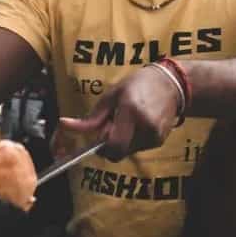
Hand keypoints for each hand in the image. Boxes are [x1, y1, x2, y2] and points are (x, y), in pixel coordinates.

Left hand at [59, 66, 181, 161]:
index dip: (101, 147)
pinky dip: (132, 140)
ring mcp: (154, 135)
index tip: (98, 138)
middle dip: (109, 146)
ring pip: (127, 151)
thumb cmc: (138, 85)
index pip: (112, 145)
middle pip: (118, 152)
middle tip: (112, 127)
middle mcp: (145, 126)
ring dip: (121, 141)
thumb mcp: (111, 96)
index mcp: (131, 112)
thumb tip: (65, 126)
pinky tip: (137, 123)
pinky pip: (137, 148)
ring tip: (127, 121)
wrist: (171, 84)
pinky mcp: (160, 141)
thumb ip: (92, 117)